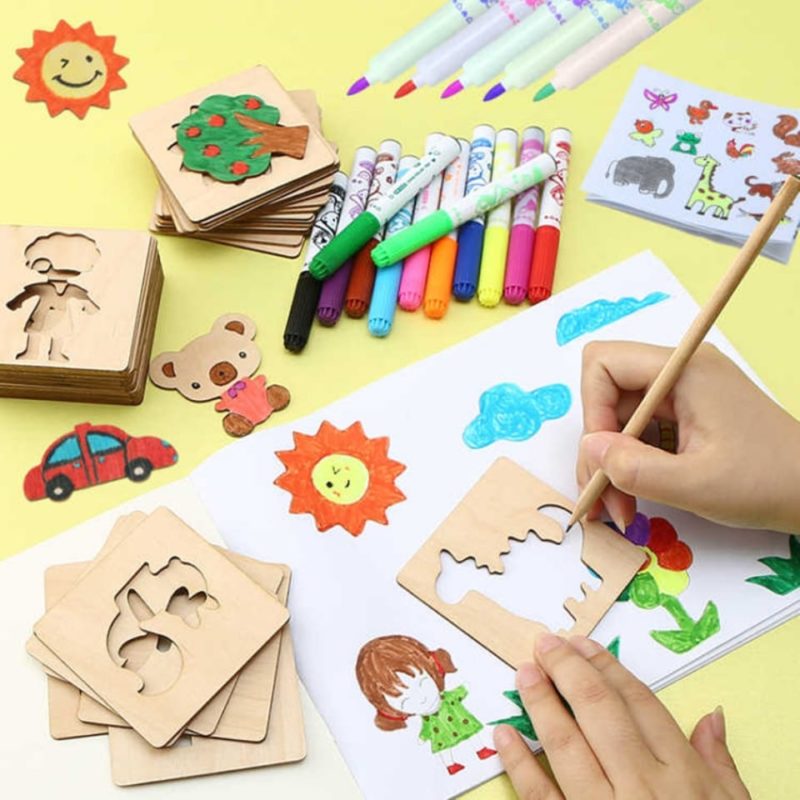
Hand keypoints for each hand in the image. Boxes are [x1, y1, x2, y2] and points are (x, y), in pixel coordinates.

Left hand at [493, 635, 750, 799]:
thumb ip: (719, 763)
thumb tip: (712, 716)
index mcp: (681, 775)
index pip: (639, 703)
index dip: (607, 667)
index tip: (583, 645)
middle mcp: (643, 787)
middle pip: (599, 712)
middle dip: (568, 671)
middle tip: (544, 645)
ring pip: (566, 746)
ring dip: (541, 705)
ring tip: (524, 674)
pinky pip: (542, 797)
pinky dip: (519, 764)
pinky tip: (504, 735)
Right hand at [577, 341, 799, 532]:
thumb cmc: (768, 482)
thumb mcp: (697, 484)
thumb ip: (636, 468)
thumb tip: (589, 450)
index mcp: (684, 370)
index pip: (604, 364)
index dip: (593, 409)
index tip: (605, 457)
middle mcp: (679, 373)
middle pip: (607, 395)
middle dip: (599, 448)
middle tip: (604, 498)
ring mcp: (683, 393)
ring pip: (619, 418)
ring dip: (611, 463)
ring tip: (620, 506)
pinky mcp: (686, 415)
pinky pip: (640, 431)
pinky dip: (630, 463)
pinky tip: (635, 494)